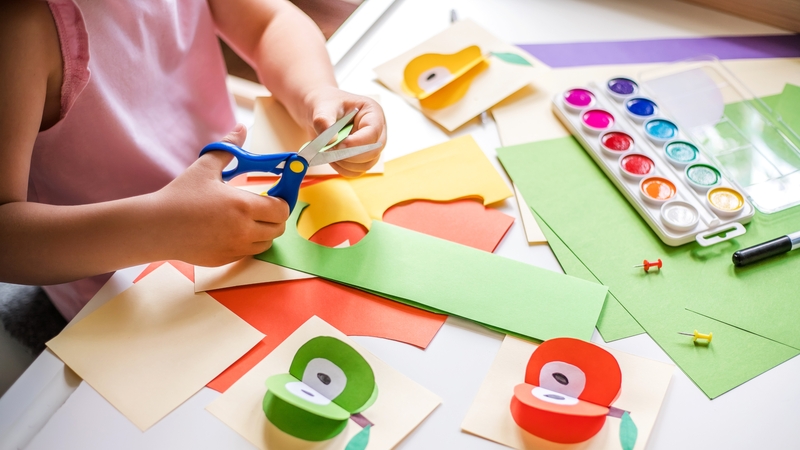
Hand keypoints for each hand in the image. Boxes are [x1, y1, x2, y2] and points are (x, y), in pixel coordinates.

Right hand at [153, 124, 289, 265]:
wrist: (156, 227)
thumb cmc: (180, 196)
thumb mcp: (204, 167)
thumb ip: (228, 148)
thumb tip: (241, 129)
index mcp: (244, 206)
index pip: (282, 209)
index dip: (282, 200)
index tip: (274, 194)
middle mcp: (244, 230)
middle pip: (279, 228)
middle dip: (275, 216)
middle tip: (263, 206)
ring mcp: (235, 248)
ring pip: (266, 243)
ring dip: (264, 231)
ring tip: (248, 218)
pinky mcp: (225, 259)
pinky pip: (248, 253)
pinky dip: (247, 242)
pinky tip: (232, 230)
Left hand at [302, 86, 386, 176]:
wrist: (319, 112)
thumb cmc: (324, 105)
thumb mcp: (322, 107)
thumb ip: (324, 121)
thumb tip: (331, 141)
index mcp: (372, 112)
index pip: (373, 132)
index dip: (356, 142)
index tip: (337, 144)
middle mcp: (377, 130)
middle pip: (373, 152)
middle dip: (350, 155)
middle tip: (329, 150)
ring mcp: (371, 146)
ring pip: (366, 164)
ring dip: (345, 163)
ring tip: (328, 152)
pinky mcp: (362, 158)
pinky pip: (356, 171)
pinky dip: (342, 168)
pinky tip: (331, 158)